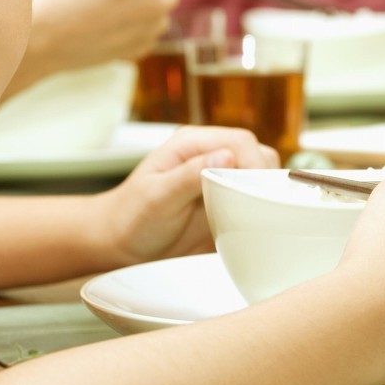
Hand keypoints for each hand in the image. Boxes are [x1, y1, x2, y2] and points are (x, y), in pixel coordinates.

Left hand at [96, 126, 279, 266]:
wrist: (120, 243)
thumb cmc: (130, 216)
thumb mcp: (157, 196)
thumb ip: (189, 175)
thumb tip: (226, 156)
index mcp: (191, 144)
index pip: (240, 141)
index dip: (255, 163)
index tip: (258, 190)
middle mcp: (208, 157)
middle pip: (257, 156)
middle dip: (264, 179)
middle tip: (259, 207)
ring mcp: (219, 180)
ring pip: (260, 177)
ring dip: (264, 194)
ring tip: (257, 217)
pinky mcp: (224, 204)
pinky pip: (253, 201)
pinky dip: (259, 211)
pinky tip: (253, 227)